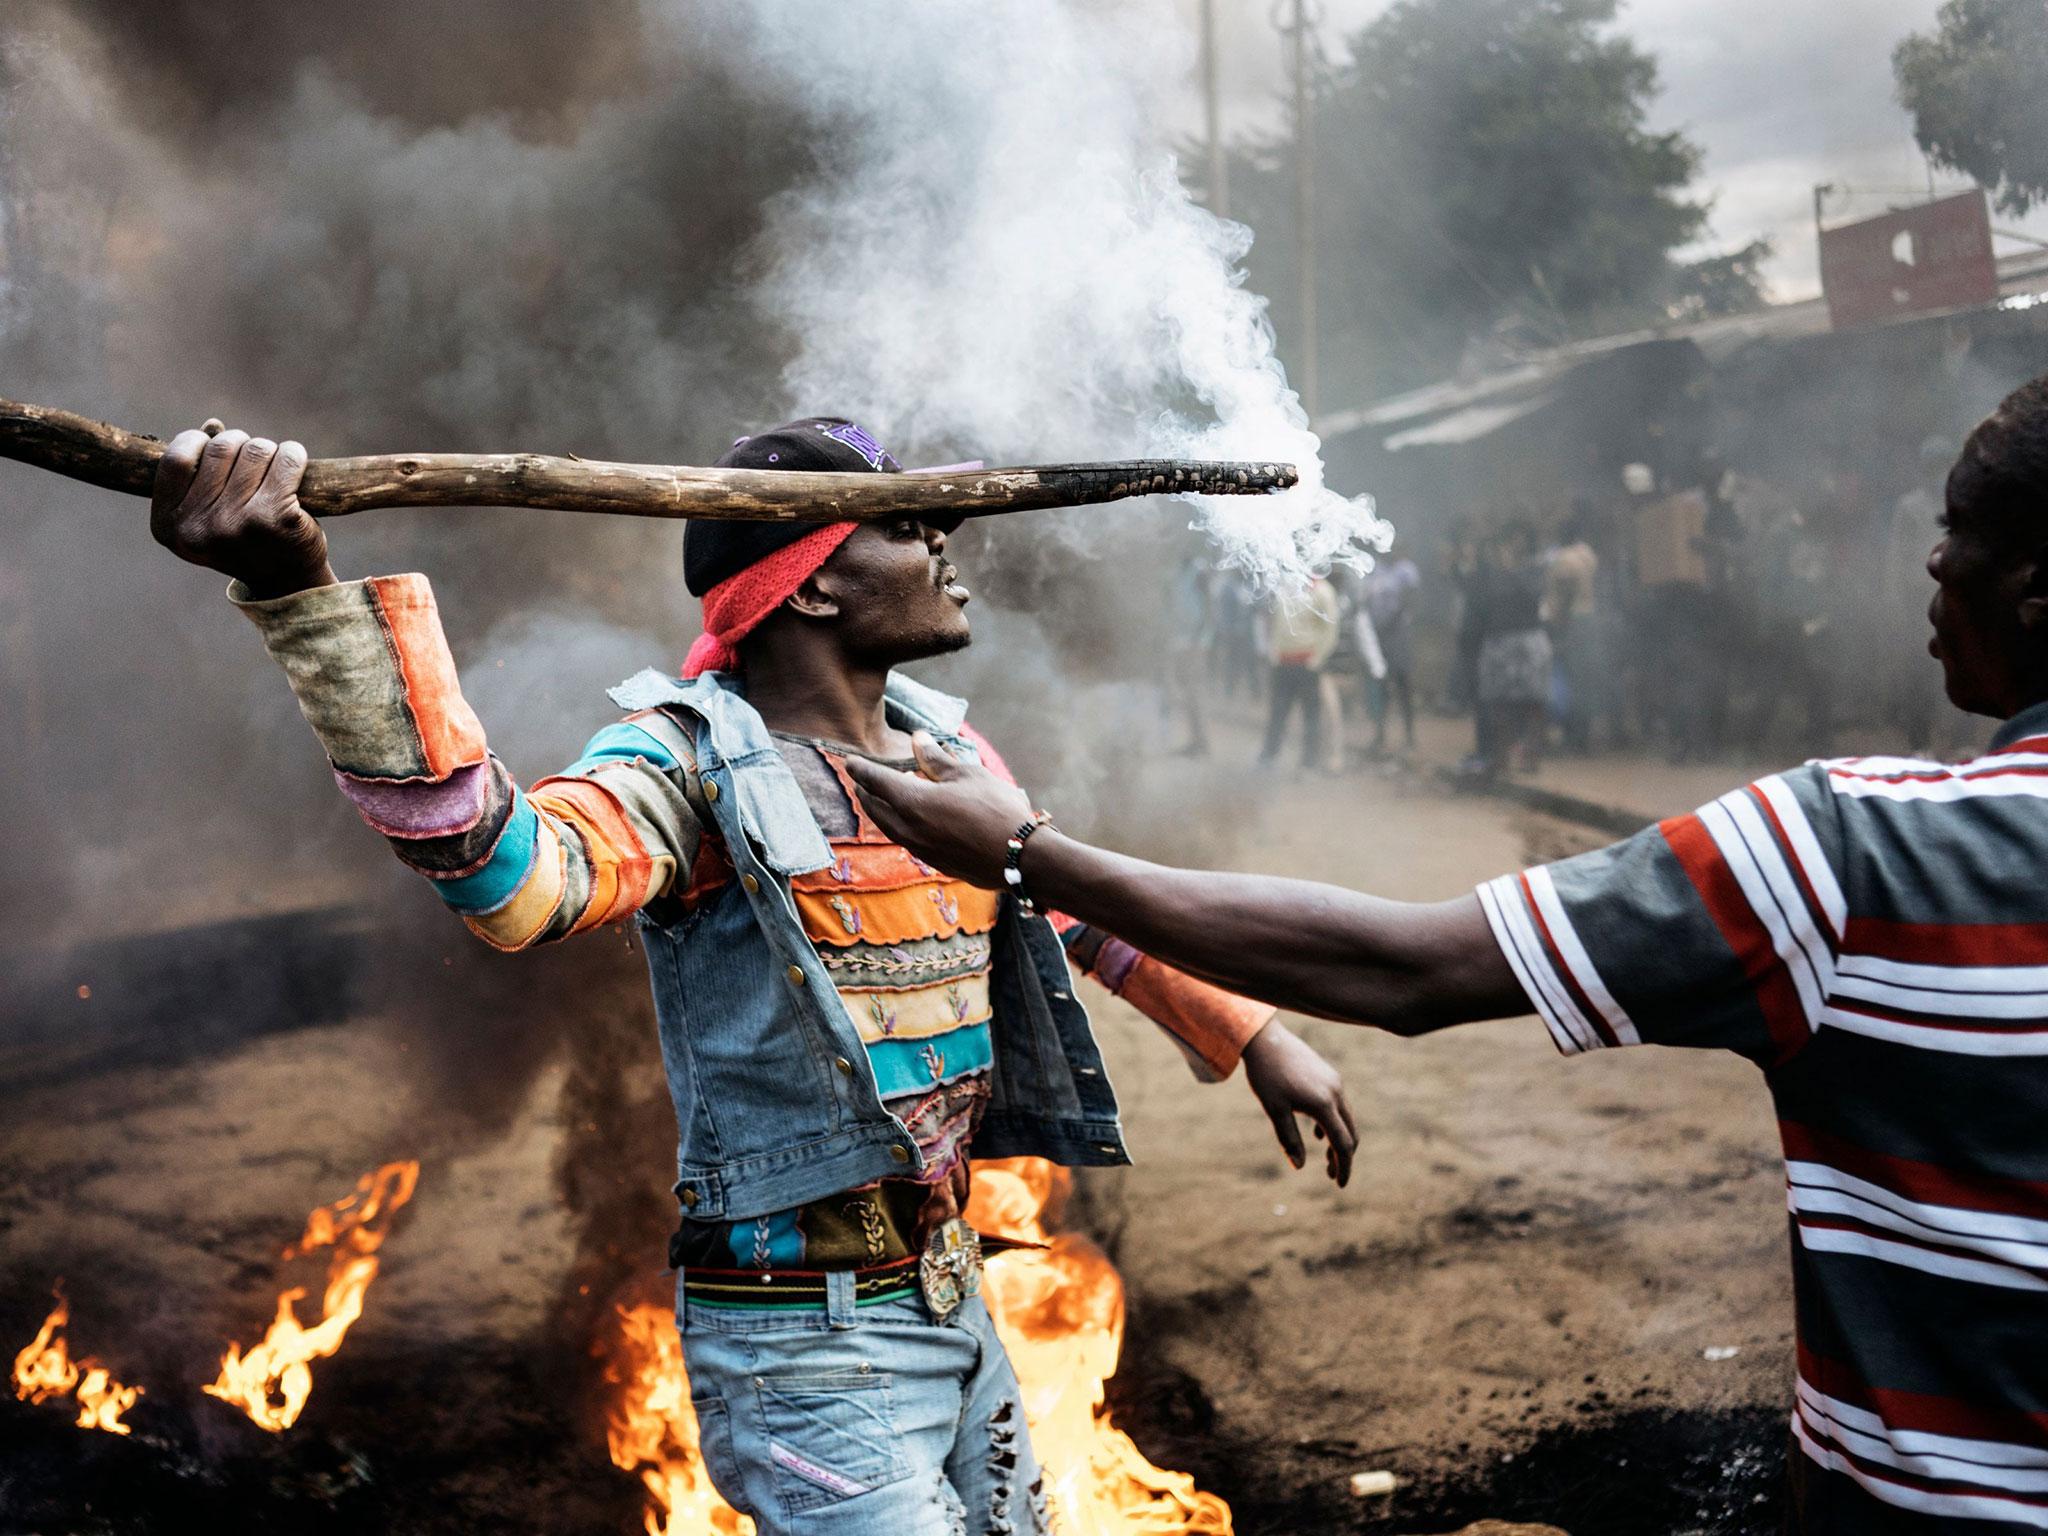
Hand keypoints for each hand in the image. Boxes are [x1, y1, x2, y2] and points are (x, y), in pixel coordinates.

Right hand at [150, 425, 333, 599]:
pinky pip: (287, 459)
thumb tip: (213, 425)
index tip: (216, 449)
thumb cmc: (243, 538)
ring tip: (272, 470)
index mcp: (169, 526)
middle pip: (219, 448)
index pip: (176, 459)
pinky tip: (295, 466)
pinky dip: (293, 455)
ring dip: (268, 451)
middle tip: (253, 463)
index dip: (197, 442)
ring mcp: (237, 523)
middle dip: (239, 445)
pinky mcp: (276, 518)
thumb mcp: (205, 512)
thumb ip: (199, 471)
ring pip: (255, 449)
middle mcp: (199, 528)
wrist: (286, 581)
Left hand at [843, 731, 1033, 888]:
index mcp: (911, 802)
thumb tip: (917, 738)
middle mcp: (907, 828)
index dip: (860, 768)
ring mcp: (919, 848)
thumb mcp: (966, 775)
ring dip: (881, 809)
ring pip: (887, 826)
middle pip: (874, 807)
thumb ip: (936, 759)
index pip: (874, 780)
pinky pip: (905, 838)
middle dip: (864, 790)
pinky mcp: (933, 862)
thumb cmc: (995, 809)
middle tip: (862, 778)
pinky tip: (912, 818)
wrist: (1019, 857)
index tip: (849, 760)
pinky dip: (899, 823)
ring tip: (883, 796)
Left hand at [1240, 1018, 1356, 1186]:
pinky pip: (1339, 1105)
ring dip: (1338, 1139)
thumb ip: (1289, 1139)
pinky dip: (1333, 1123)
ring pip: (1345, 1118)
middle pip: (1350, 1132)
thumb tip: (1299, 1166)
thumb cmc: (1266, 1075)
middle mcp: (1335, 1092)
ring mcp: (1334, 1082)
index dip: (1343, 1167)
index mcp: (1323, 1104)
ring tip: (1325, 1157)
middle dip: (1343, 1156)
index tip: (1339, 1184)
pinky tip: (1318, 1133)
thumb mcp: (1275, 1110)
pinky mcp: (1329, 1075)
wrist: (1265, 1038)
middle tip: (1330, 1175)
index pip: (1342, 1143)